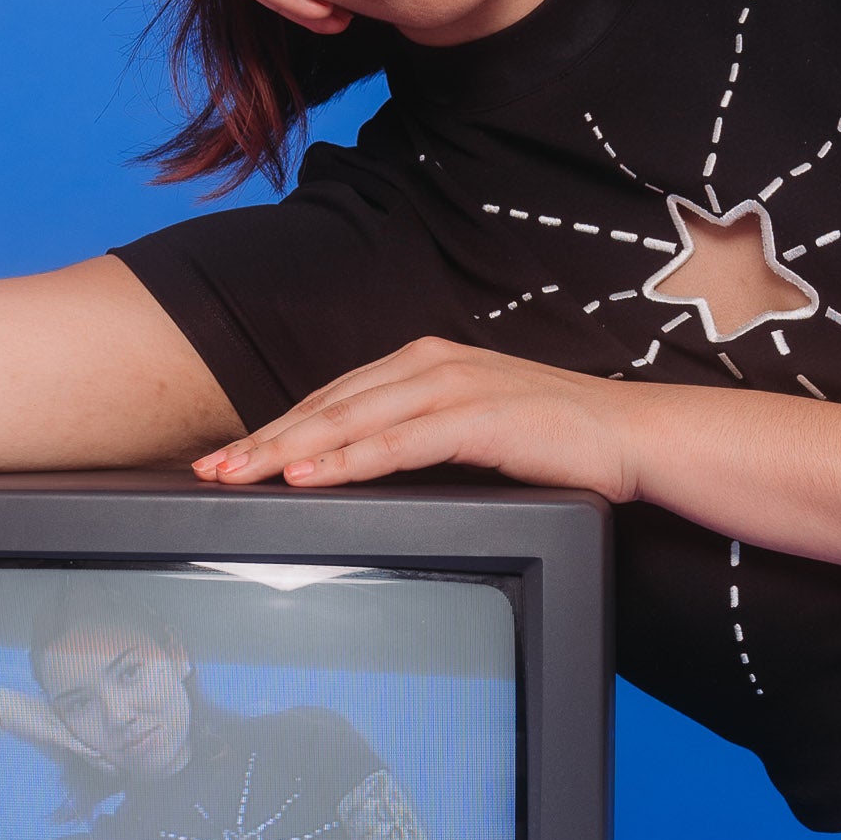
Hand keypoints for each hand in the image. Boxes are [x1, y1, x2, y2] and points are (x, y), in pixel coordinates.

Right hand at [0, 687, 113, 784]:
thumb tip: (64, 758)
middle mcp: (68, 729)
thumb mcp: (41, 734)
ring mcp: (62, 730)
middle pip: (92, 747)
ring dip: (102, 760)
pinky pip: (72, 744)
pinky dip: (86, 751)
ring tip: (117, 769)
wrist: (4, 706)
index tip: (115, 767)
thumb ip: (53, 744)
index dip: (102, 757)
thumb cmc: (21, 719)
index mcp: (67, 729)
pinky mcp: (53, 732)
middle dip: (107, 761)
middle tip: (124, 771)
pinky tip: (98, 756)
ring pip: (87, 747)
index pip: (88, 746)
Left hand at [190, 337, 639, 497]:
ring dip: (289, 450)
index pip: (331, 398)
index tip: (226, 457)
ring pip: (351, 420)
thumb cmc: (554, 440)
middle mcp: (431, 365)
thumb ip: (418, 438)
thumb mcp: (471, 431)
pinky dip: (347, 460)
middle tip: (210, 470)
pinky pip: (398, 443)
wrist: (631, 436)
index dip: (274, 428)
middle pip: (328, 406)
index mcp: (424, 363)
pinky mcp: (478, 417)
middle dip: (263, 441)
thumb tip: (359, 471)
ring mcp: (454, 387)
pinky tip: (309, 476)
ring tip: (241, 475)